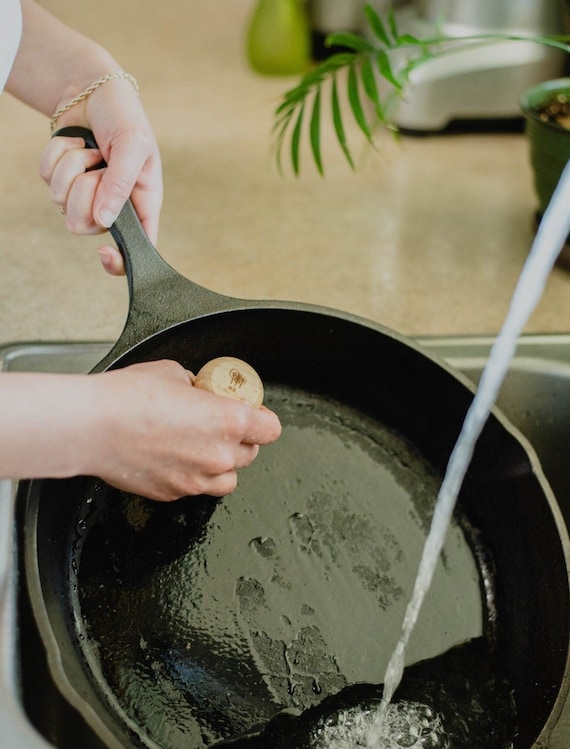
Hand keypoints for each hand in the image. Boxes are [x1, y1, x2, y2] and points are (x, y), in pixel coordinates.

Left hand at [39, 77, 162, 274]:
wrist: (93, 88)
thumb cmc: (125, 116)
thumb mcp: (133, 146)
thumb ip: (121, 185)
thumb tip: (105, 222)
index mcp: (141, 204)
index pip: (138, 248)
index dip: (120, 261)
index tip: (104, 254)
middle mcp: (114, 205)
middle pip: (85, 226)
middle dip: (84, 193)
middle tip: (98, 167)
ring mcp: (87, 194)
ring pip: (62, 203)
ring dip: (71, 167)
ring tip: (90, 150)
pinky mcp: (64, 179)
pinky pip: (48, 180)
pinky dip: (58, 155)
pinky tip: (76, 142)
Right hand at [83, 360, 281, 500]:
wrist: (91, 427)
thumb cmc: (128, 397)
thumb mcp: (173, 373)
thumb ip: (196, 386)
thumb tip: (195, 390)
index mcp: (228, 421)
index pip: (270, 430)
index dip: (264, 420)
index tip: (255, 415)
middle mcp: (218, 456)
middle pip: (250, 454)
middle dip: (240, 440)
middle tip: (219, 426)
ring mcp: (196, 479)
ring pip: (229, 479)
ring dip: (223, 465)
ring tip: (203, 448)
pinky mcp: (173, 493)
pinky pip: (196, 488)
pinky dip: (193, 476)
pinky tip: (176, 458)